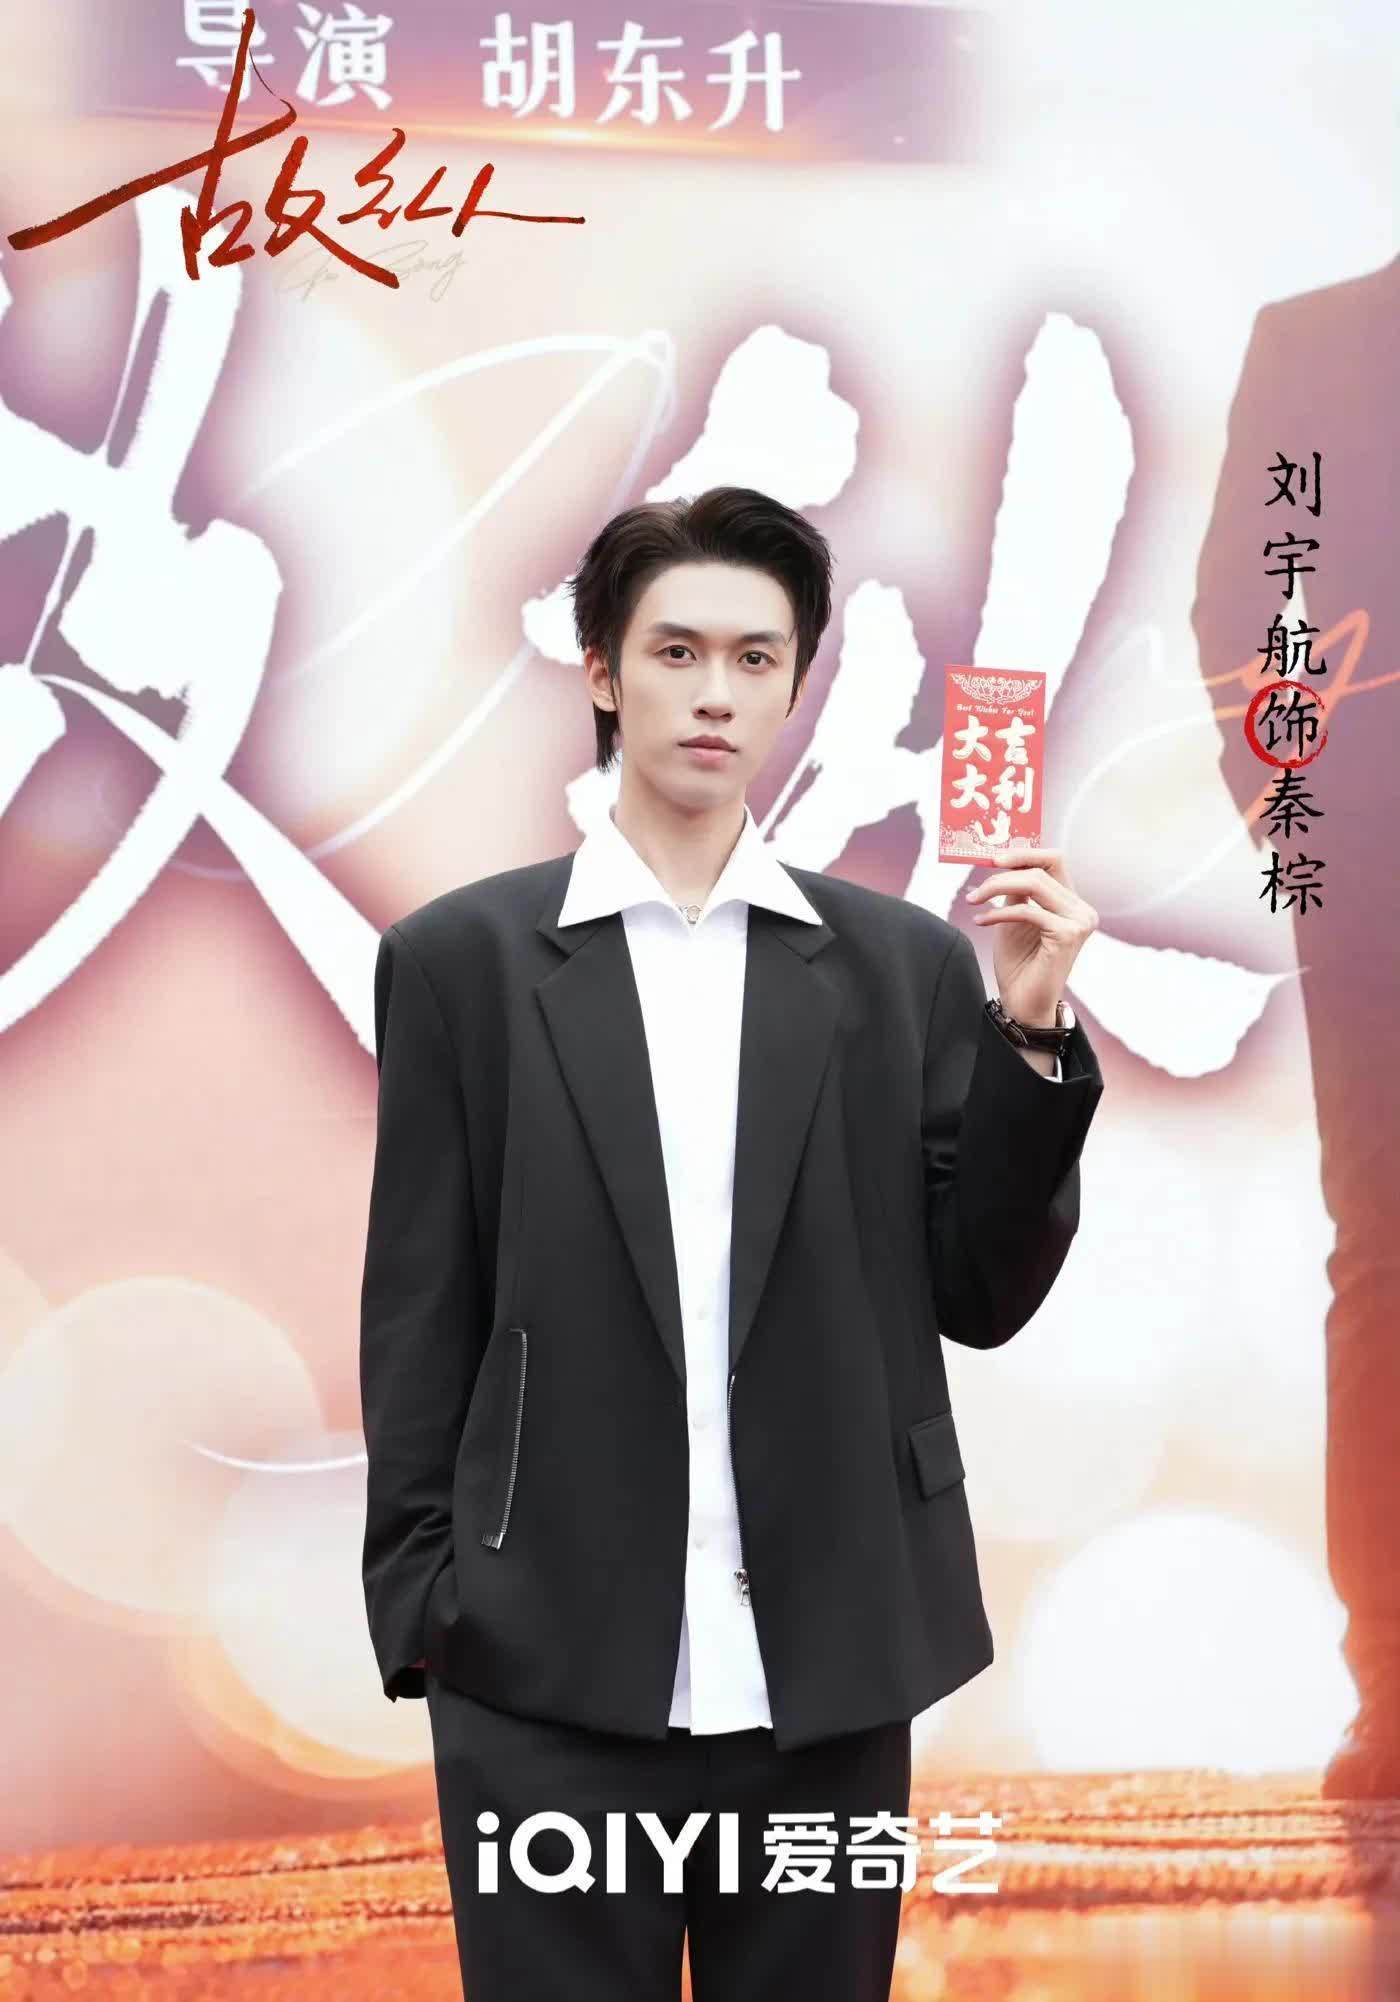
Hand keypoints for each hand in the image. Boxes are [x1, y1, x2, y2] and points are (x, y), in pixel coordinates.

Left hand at [964, 845, 1096, 1025]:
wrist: (1022, 1004)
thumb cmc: (1019, 963)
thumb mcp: (1013, 918)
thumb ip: (1015, 889)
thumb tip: (1002, 859)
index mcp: (1072, 902)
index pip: (1054, 859)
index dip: (1024, 853)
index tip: (993, 858)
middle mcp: (1082, 909)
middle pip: (1042, 868)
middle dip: (1003, 872)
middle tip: (976, 885)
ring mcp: (1079, 921)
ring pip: (1034, 883)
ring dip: (996, 888)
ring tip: (973, 901)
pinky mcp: (1068, 935)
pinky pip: (1027, 910)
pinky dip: (999, 913)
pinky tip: (981, 921)